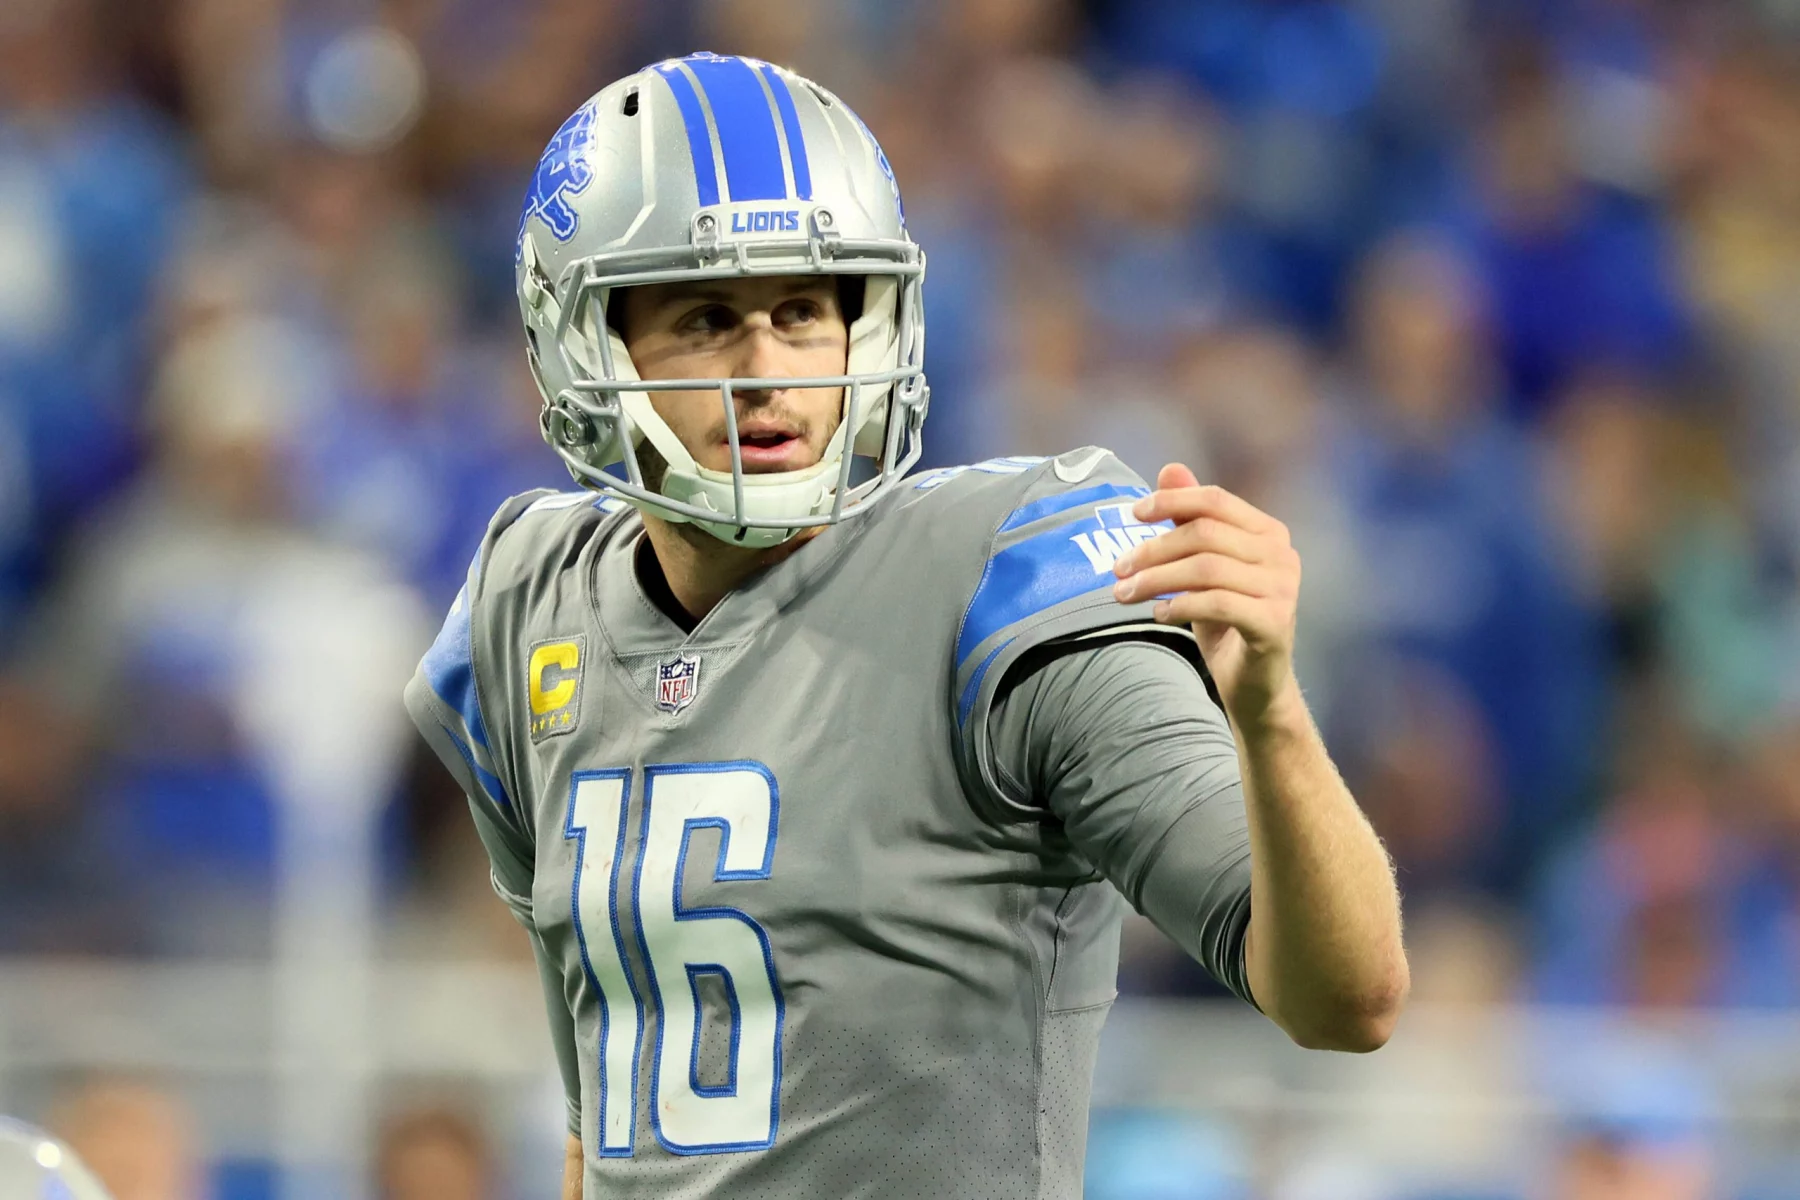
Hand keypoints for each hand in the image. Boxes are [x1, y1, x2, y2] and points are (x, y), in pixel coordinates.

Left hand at [1110, 464, 1302, 728]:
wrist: (1254, 682)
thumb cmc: (1225, 618)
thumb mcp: (1203, 566)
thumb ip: (1189, 520)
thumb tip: (1170, 468)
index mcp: (1268, 531)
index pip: (1216, 500)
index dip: (1172, 501)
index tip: (1134, 514)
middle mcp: (1282, 554)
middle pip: (1205, 535)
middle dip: (1153, 549)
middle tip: (1117, 569)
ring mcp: (1283, 589)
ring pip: (1206, 569)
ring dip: (1156, 580)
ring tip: (1124, 594)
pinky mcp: (1274, 623)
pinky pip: (1218, 603)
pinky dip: (1181, 605)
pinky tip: (1159, 614)